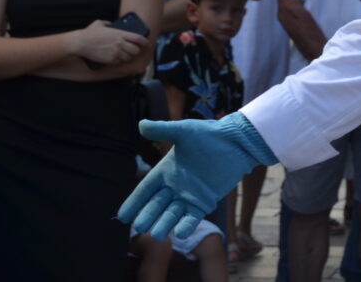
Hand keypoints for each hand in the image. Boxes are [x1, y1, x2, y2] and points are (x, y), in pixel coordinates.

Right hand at [73, 20, 147, 66]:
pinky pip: (120, 62)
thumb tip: (112, 24)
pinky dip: (120, 61)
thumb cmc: (89, 33)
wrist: (80, 43)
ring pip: (129, 58)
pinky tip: (117, 58)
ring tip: (125, 55)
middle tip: (135, 50)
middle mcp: (120, 44)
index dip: (145, 42)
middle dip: (137, 51)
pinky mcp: (110, 60)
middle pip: (136, 50)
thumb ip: (109, 23)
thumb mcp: (100, 23)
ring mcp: (115, 53)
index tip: (148, 44)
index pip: (139, 39)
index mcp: (120, 34)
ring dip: (129, 57)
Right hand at [119, 112, 276, 239]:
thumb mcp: (184, 131)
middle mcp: (174, 186)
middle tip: (140, 228)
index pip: (145, 190)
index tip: (122, 216)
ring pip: (172, 214)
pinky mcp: (205, 202)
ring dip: (165, 224)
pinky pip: (193, 217)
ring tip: (157, 235)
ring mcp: (189, 196)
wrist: (237, 142)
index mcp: (165, 171)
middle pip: (156, 205)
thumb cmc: (210, 134)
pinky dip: (187, 225)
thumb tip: (141, 124)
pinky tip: (181, 233)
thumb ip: (163, 130)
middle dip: (148, 216)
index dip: (134, 202)